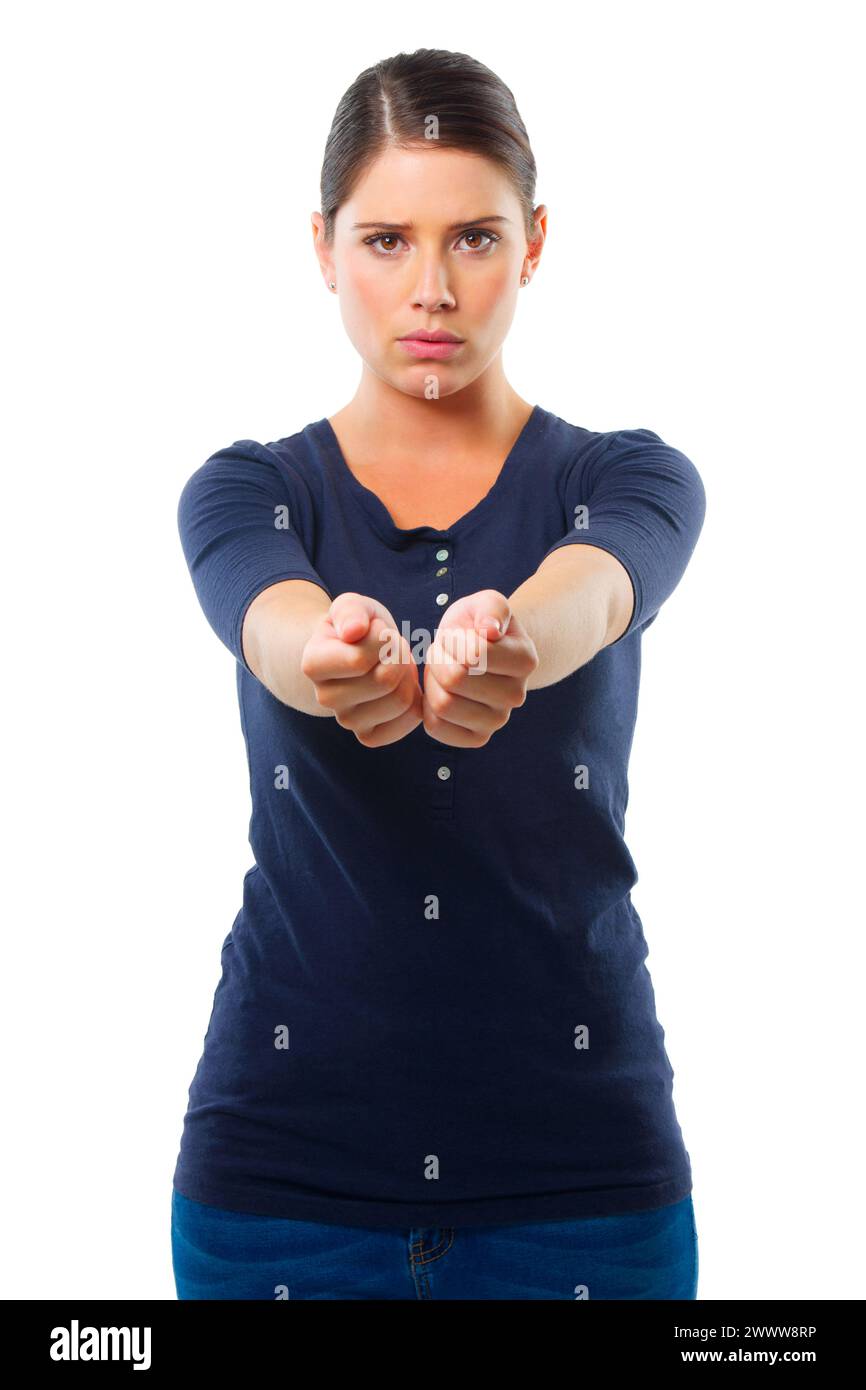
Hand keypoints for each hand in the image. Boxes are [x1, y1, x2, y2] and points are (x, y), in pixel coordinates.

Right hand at [300, 593, 422, 746]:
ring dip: (408, 675)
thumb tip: (352, 631)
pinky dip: (415, 699)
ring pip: (401, 700)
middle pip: (386, 681)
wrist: (355, 653)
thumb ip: (350, 611)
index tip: (378, 630)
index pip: (360, 659)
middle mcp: (324, 698)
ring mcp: (346, 721)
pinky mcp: (368, 735)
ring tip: (394, 663)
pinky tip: (401, 686)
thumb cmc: (356, 627)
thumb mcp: (352, 606)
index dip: (383, 639)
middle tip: (391, 647)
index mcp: (313, 664)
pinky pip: (410, 720)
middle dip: (399, 655)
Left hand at [421, 590, 538, 746]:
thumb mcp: (488, 603)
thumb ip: (493, 607)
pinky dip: (428, 707)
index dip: (452, 640)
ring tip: (443, 668)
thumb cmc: (480, 625)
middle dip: (439, 659)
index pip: (472, 655)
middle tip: (445, 652)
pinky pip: (436, 728)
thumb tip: (491, 630)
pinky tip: (440, 691)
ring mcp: (498, 721)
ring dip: (432, 682)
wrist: (483, 652)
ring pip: (443, 705)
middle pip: (454, 680)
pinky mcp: (477, 738)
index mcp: (524, 661)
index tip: (456, 636)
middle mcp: (517, 696)